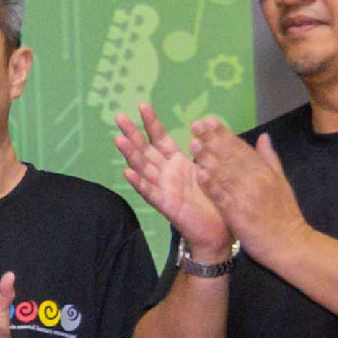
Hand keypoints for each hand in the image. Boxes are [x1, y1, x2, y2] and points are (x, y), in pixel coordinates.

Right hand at [113, 101, 231, 262]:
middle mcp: (166, 174)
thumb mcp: (211, 168)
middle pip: (145, 150)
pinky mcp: (167, 206)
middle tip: (118, 116)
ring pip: (143, 168)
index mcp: (177, 163)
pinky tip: (127, 173)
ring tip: (118, 139)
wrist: (219, 232)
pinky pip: (150, 193)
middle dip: (132, 133)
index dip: (151, 123)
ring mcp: (164, 190)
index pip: (160, 138)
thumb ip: (205, 150)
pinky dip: (138, 183)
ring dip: (130, 154)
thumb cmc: (215, 201)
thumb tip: (204, 127)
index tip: (142, 105)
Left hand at [186, 117, 301, 255]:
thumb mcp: (281, 182)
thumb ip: (270, 159)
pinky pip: (223, 198)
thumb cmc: (284, 215)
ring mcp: (247, 197)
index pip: (242, 148)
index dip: (224, 134)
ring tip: (193, 143)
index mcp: (265, 171)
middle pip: (231, 156)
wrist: (290, 244)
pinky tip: (200, 174)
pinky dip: (212, 186)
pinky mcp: (239, 215)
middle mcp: (256, 179)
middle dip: (213, 139)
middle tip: (196, 125)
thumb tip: (264, 136)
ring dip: (208, 158)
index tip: (210, 120)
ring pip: (225, 174)